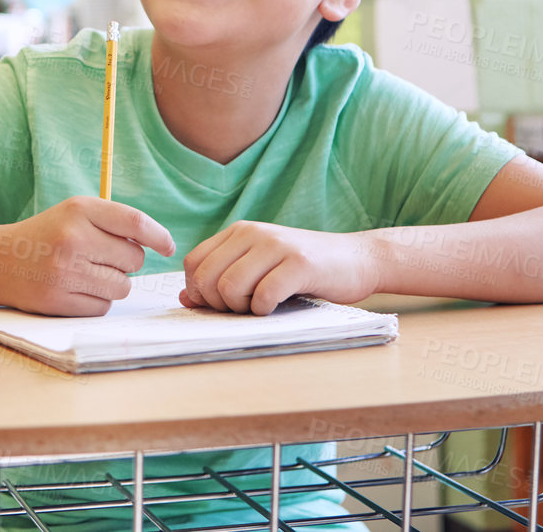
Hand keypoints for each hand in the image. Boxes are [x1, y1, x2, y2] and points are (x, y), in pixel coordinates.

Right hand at [0, 197, 175, 315]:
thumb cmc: (47, 235)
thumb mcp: (74, 213)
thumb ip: (112, 222)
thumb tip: (158, 243)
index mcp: (79, 210)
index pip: (134, 222)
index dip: (159, 236)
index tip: (168, 246)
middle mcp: (73, 239)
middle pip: (134, 258)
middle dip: (125, 261)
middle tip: (100, 257)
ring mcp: (65, 272)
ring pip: (122, 286)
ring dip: (113, 283)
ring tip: (86, 273)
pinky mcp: (60, 301)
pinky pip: (103, 307)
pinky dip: (96, 301)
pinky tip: (74, 288)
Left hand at [181, 221, 377, 314]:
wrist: (356, 259)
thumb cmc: (303, 270)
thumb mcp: (259, 268)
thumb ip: (223, 278)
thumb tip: (185, 297)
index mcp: (239, 231)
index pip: (193, 263)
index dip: (199, 291)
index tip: (220, 303)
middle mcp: (253, 233)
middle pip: (207, 278)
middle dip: (218, 304)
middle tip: (243, 308)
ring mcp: (276, 246)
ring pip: (229, 287)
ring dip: (241, 308)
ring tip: (260, 305)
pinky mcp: (299, 264)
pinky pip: (263, 296)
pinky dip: (264, 311)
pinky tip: (277, 306)